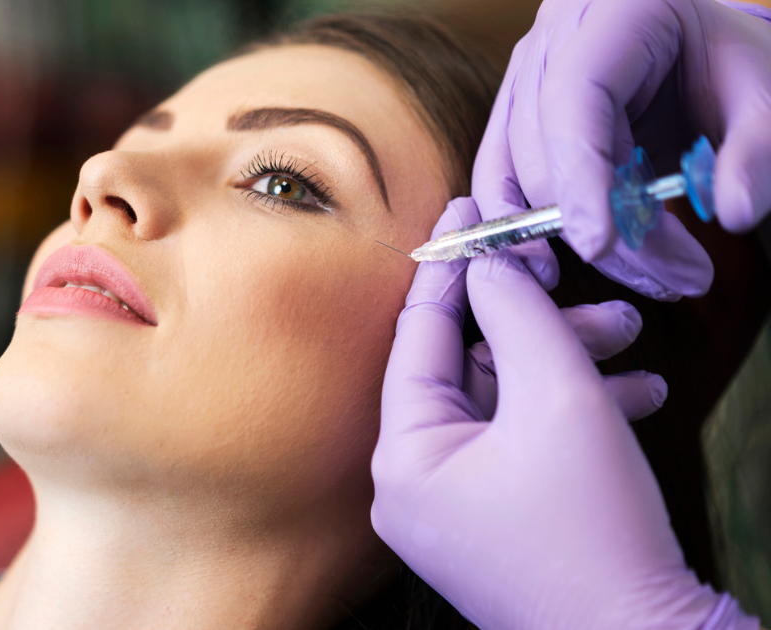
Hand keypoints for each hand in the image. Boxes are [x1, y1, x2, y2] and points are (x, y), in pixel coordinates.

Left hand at [370, 200, 759, 628]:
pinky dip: (574, 414)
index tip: (472, 208)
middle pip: (467, 369)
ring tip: (629, 336)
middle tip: (579, 280)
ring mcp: (456, 509)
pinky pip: (525, 446)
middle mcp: (415, 485)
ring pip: (506, 404)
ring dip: (567, 365)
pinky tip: (637, 391)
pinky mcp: (500, 522)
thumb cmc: (596, 531)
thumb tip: (489, 261)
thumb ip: (518, 314)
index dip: (451, 267)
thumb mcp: (558, 397)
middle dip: (534, 324)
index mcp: (402, 458)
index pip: (417, 337)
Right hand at [474, 0, 770, 300]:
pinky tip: (557, 267)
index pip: (575, 96)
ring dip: (564, 239)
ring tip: (646, 280)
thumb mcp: (765, 96)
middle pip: (542, 147)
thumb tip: (736, 213)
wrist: (700, 54)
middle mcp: (551, 40)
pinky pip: (499, 180)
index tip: (600, 244)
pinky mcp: (512, 116)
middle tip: (677, 279)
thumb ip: (758, 150)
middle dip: (599, 225)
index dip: (581, 174)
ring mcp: (522, 77)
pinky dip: (523, 228)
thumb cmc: (728, 66)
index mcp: (614, 12)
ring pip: (511, 173)